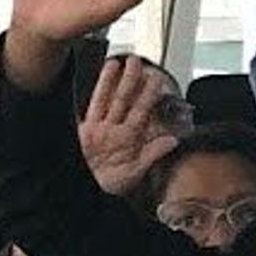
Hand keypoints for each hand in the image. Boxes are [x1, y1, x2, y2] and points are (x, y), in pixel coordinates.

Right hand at [76, 55, 177, 199]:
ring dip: (113, 82)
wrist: (86, 194)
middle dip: (131, 80)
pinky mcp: (82, 133)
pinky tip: (96, 83)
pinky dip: (93, 96)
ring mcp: (98, 130)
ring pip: (107, 101)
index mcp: (128, 139)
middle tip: (138, 61)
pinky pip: (89, 110)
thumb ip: (152, 155)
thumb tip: (173, 140)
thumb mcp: (135, 172)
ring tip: (118, 63)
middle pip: (124, 100)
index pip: (141, 110)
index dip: (149, 94)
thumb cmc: (110, 186)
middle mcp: (113, 130)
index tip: (156, 78)